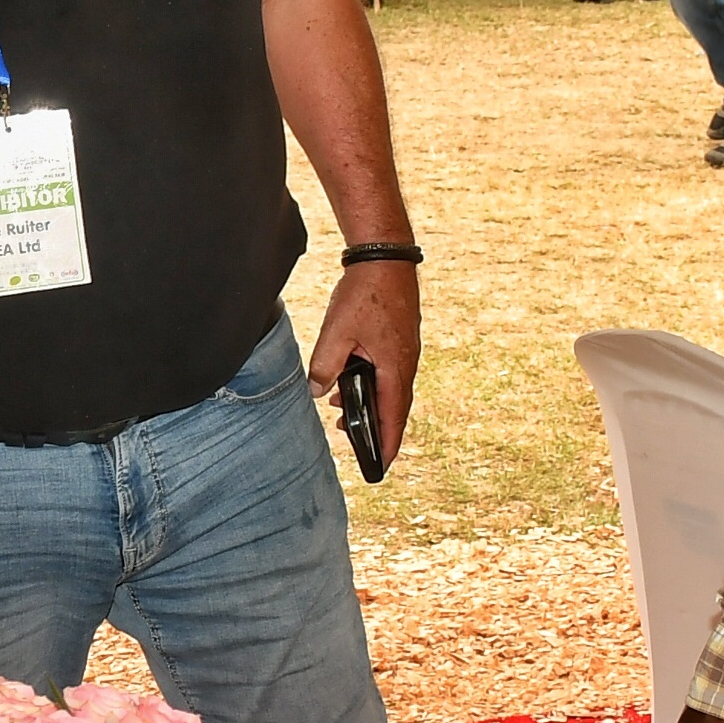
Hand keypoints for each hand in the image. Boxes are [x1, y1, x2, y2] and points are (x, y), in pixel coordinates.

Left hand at [304, 259, 419, 466]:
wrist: (384, 256)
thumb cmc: (365, 292)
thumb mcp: (337, 333)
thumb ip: (326, 366)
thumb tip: (317, 392)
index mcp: (395, 367)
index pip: (392, 416)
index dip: (385, 443)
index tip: (379, 465)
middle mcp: (406, 363)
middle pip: (394, 407)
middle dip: (376, 428)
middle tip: (358, 444)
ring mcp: (405, 350)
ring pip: (390, 388)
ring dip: (371, 403)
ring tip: (342, 412)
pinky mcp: (400, 339)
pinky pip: (389, 371)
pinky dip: (373, 383)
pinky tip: (350, 377)